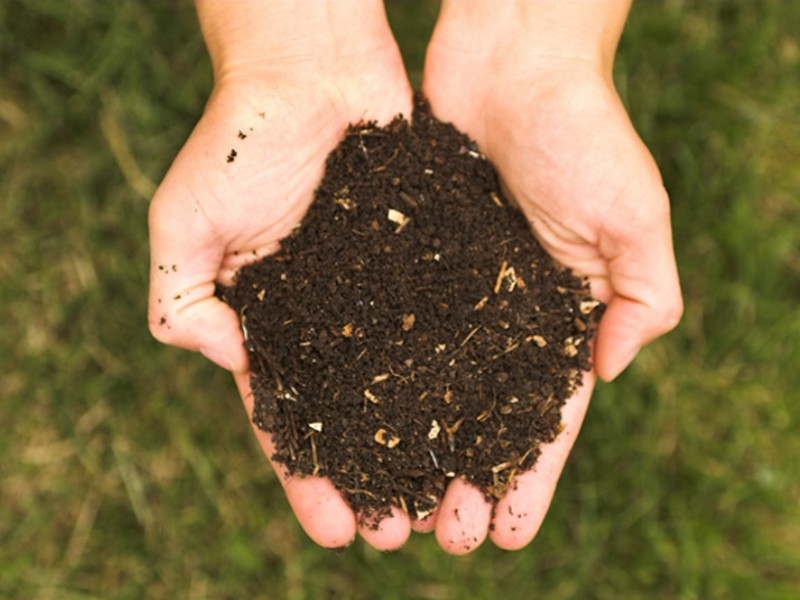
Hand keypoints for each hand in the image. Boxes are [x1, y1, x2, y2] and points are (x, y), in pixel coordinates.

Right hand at [148, 0, 413, 550]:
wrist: (312, 65)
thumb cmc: (241, 137)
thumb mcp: (182, 222)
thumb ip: (181, 298)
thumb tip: (225, 359)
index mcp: (272, 321)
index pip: (289, 418)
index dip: (308, 476)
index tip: (334, 529)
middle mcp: (331, 317)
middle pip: (356, 416)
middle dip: (375, 476)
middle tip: (401, 532)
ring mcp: (383, 293)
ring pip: (409, 384)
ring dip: (426, 444)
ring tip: (450, 498)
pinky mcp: (429, 262)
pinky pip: (450, 326)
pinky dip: (465, 374)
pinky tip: (486, 419)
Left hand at [421, 0, 682, 551]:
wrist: (511, 59)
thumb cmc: (584, 129)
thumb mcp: (635, 214)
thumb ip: (642, 295)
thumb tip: (606, 369)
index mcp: (559, 316)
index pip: (545, 418)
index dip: (527, 478)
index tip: (504, 533)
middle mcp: (501, 315)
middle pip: (477, 418)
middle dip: (462, 479)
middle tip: (437, 536)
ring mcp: (450, 292)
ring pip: (424, 388)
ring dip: (409, 448)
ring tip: (389, 504)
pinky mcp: (404, 261)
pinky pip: (382, 329)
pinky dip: (368, 379)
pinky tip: (349, 424)